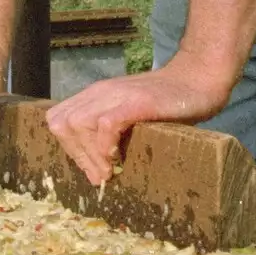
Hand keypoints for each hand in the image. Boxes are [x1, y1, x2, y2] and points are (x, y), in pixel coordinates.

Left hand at [46, 59, 231, 185]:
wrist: (198, 80)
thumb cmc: (167, 104)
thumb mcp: (129, 115)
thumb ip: (110, 132)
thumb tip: (95, 170)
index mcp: (96, 95)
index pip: (58, 119)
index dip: (68, 147)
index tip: (90, 167)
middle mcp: (102, 92)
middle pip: (62, 123)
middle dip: (76, 155)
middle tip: (100, 175)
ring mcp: (118, 95)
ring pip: (77, 123)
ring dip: (89, 153)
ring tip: (109, 170)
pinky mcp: (138, 101)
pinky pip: (106, 123)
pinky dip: (106, 144)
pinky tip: (118, 157)